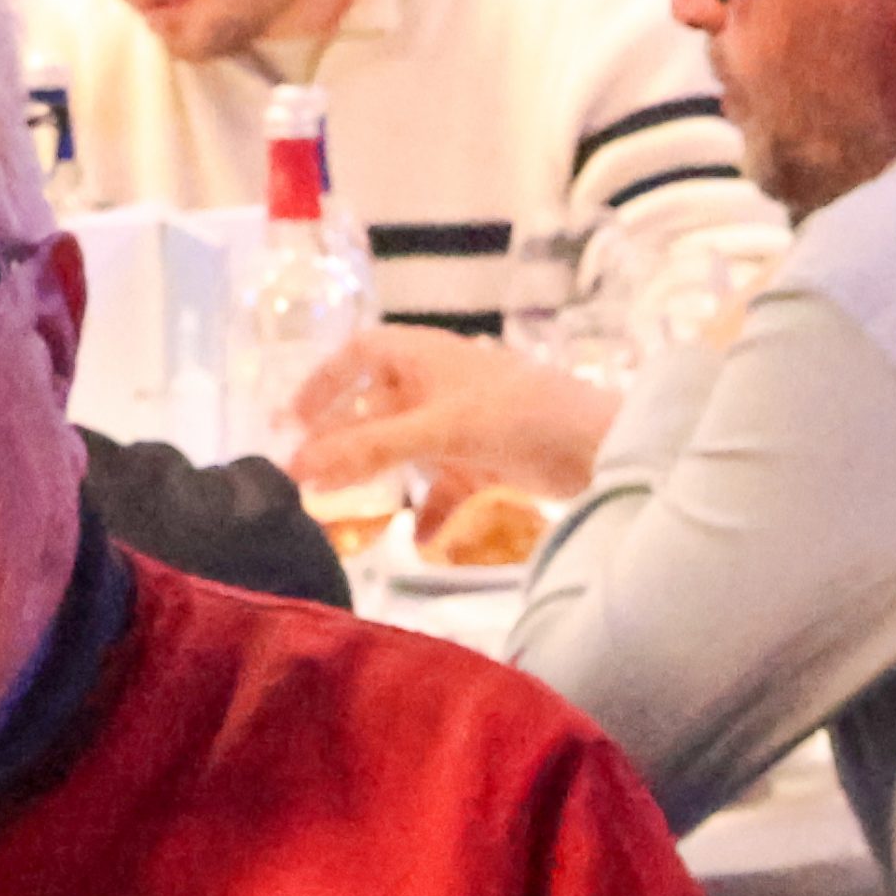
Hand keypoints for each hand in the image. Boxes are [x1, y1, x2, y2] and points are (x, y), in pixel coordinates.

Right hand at [292, 326, 618, 500]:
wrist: (602, 446)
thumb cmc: (518, 417)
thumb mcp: (437, 430)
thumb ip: (368, 449)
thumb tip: (299, 466)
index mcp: (426, 356)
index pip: (359, 354)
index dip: (323, 381)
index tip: (292, 419)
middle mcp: (440, 383)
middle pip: (375, 407)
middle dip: (342, 442)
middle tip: (307, 477)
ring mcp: (463, 422)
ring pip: (404, 448)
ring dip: (379, 478)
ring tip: (346, 511)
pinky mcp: (486, 458)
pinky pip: (443, 483)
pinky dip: (431, 511)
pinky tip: (422, 541)